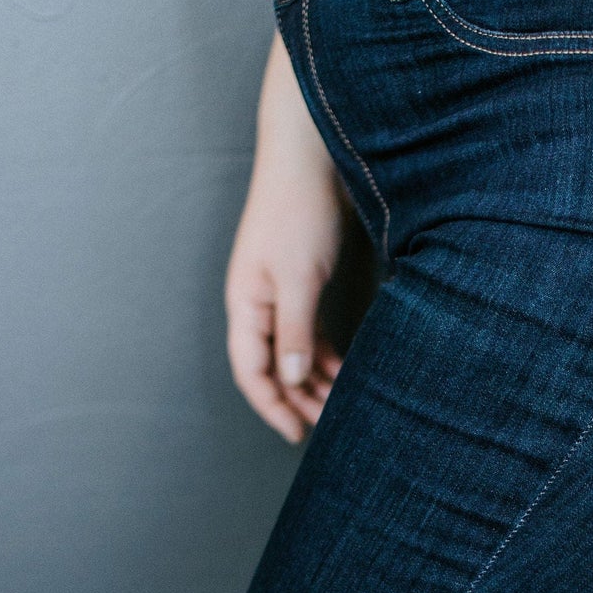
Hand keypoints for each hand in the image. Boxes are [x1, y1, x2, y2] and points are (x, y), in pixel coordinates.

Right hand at [226, 34, 347, 442]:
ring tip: (342, 405)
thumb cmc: (297, 211)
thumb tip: (290, 378)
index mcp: (245, 304)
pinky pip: (306, 332)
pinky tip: (347, 370)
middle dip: (298, 400)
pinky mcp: (300, 281)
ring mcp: (278, 293)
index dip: (271, 407)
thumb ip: (293, 329)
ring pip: (292, 352)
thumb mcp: (297, 277)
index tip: (296, 435)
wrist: (310, 157)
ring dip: (314, 380)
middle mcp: (257, 304)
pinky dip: (324, 354)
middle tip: (329, 428)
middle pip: (272, 366)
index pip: (251, 371)